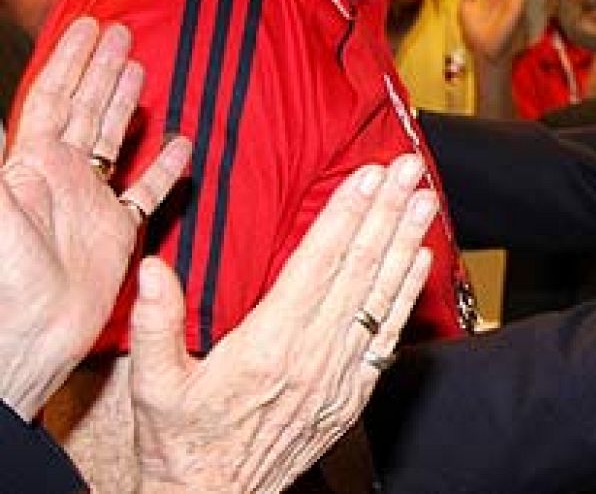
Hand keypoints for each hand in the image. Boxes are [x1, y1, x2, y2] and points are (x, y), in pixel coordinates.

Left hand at [0, 17, 189, 419]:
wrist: (29, 338)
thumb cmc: (5, 279)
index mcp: (29, 165)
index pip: (51, 97)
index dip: (70, 60)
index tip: (90, 25)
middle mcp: (59, 178)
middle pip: (83, 109)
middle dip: (99, 69)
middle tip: (120, 31)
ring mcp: (88, 203)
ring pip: (111, 140)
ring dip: (125, 104)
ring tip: (140, 69)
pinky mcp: (116, 233)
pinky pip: (145, 193)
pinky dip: (164, 169)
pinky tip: (179, 145)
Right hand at [130, 154, 436, 492]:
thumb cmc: (181, 444)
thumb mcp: (153, 386)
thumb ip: (155, 325)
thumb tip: (153, 269)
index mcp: (266, 346)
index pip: (317, 264)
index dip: (345, 215)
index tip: (366, 176)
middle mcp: (311, 356)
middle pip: (357, 269)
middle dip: (385, 212)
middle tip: (407, 168)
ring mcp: (338, 375)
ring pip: (379, 296)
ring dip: (405, 242)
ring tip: (424, 199)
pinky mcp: (352, 393)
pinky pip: (388, 335)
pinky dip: (406, 295)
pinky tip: (421, 259)